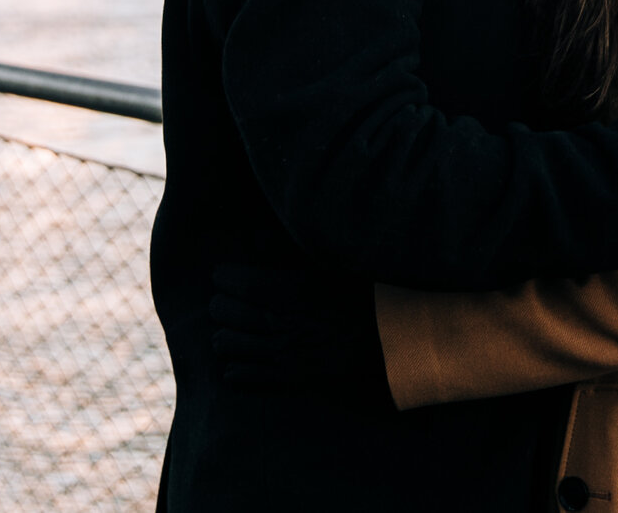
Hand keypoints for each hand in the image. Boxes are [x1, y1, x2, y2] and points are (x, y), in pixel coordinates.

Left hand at [207, 262, 390, 406]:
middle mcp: (278, 321)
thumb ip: (289, 250)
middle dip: (221, 304)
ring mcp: (282, 353)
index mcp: (288, 288)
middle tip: (223, 301)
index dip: (225, 276)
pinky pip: (245, 377)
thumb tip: (256, 238)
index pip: (233, 280)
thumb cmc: (368, 298)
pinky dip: (235, 371)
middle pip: (224, 311)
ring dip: (224, 336)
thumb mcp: (331, 264)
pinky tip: (233, 367)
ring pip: (228, 344)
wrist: (397, 346)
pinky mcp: (291, 380)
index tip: (224, 274)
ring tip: (228, 332)